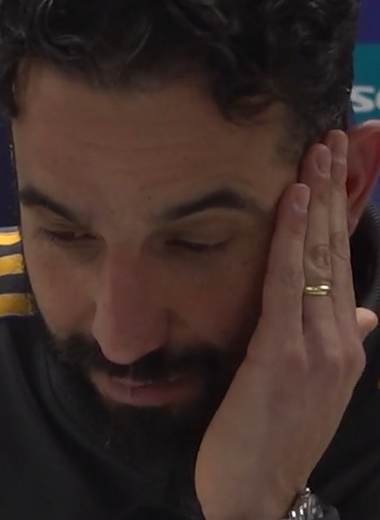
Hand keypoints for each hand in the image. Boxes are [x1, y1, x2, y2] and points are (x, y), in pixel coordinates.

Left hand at [194, 130, 377, 519]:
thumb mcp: (316, 387)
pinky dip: (293, 237)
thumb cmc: (277, 437)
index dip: (339, 212)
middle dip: (334, 191)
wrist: (257, 494)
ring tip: (316, 152)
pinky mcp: (283, 351)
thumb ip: (343, 342)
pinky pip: (288, 282)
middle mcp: (339, 339)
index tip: (335, 168)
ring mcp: (316, 345)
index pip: (342, 262)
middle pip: (336, 250)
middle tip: (329, 139)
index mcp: (344, 343)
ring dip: (317, 200)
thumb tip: (366, 311)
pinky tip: (293, 200)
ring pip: (319, 257)